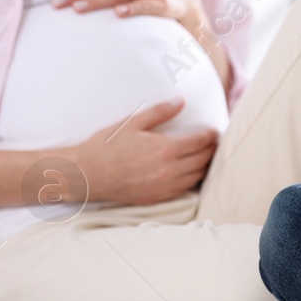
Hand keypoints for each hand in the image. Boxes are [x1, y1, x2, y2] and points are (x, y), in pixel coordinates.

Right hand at [65, 98, 218, 205]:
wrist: (87, 175)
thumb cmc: (107, 146)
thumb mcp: (132, 123)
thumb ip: (160, 112)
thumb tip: (180, 102)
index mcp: (164, 149)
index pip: (199, 142)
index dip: (210, 135)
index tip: (214, 131)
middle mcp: (168, 170)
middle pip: (202, 160)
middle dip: (211, 150)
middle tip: (213, 142)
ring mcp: (164, 187)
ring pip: (196, 177)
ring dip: (204, 166)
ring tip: (205, 157)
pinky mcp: (157, 198)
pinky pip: (184, 190)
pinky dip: (192, 180)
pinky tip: (190, 173)